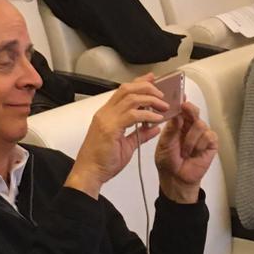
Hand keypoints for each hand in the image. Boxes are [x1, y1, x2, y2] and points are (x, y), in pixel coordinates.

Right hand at [64, 77, 167, 198]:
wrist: (89, 174)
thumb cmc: (102, 161)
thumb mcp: (126, 145)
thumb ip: (140, 134)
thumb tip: (154, 127)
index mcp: (107, 114)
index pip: (124, 90)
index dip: (139, 82)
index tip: (152, 79)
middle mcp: (106, 113)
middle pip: (127, 89)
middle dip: (147, 87)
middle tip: (162, 94)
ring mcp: (107, 119)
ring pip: (131, 98)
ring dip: (150, 99)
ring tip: (163, 106)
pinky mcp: (110, 128)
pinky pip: (132, 115)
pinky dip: (147, 114)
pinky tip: (157, 119)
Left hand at [154, 98, 216, 203]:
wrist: (175, 178)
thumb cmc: (168, 161)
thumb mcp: (164, 144)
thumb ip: (171, 129)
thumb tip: (177, 114)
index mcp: (177, 123)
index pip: (181, 109)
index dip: (181, 102)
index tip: (180, 97)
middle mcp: (190, 126)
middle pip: (194, 111)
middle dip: (190, 110)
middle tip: (185, 108)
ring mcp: (202, 134)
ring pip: (200, 125)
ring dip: (190, 139)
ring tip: (184, 152)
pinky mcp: (211, 143)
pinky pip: (208, 136)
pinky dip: (199, 145)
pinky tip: (194, 153)